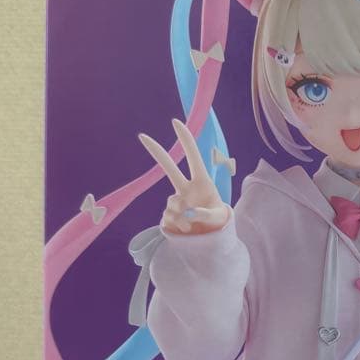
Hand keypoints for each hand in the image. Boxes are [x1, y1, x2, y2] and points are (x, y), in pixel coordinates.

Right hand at [139, 119, 230, 235]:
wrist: (209, 237)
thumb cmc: (217, 221)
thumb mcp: (217, 217)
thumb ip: (204, 214)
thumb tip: (188, 212)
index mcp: (202, 182)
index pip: (193, 158)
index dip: (185, 140)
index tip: (176, 123)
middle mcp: (187, 188)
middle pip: (169, 167)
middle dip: (156, 152)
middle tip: (143, 136)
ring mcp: (177, 200)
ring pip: (171, 201)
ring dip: (181, 213)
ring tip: (191, 224)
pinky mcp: (169, 214)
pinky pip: (169, 216)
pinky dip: (179, 224)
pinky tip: (186, 229)